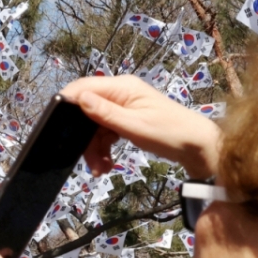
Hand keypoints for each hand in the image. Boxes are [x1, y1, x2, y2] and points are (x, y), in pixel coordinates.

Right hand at [59, 75, 220, 178]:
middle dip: (84, 136)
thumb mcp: (135, 126)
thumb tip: (78, 97)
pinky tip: (106, 166)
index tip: (55, 126)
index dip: (68, 104)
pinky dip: (104, 149)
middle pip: (88, 111)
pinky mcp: (128, 121)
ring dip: (94, 148)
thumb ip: (105, 113)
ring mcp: (125, 107)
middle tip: (87, 161)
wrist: (201, 149)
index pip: (84, 87)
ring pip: (95, 125)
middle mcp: (121, 93)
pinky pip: (107, 133)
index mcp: (122, 87)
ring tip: (99, 169)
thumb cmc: (171, 134)